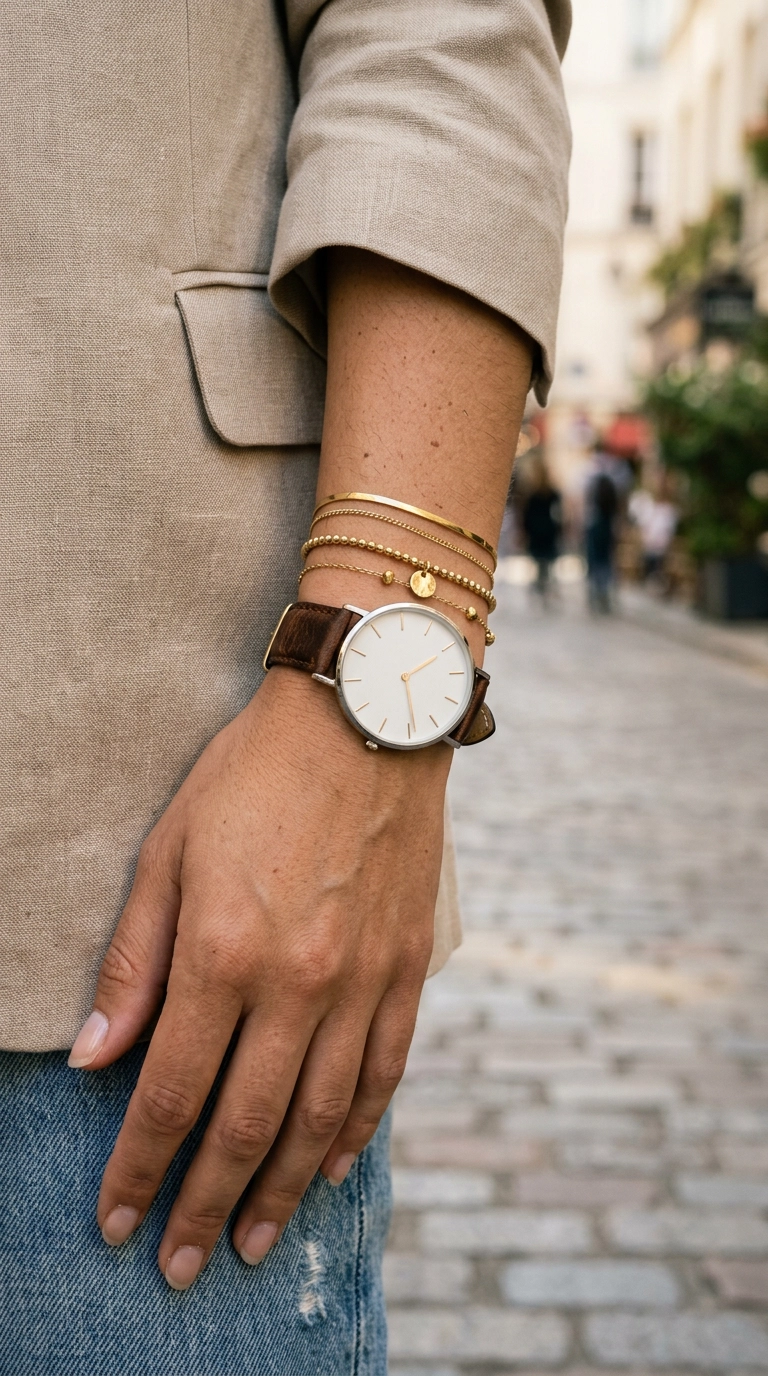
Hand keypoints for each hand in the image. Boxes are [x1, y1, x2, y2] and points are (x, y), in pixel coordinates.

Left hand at [70, 668, 449, 1288]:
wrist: (369, 715)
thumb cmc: (254, 773)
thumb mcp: (169, 849)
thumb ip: (134, 959)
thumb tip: (93, 1054)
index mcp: (223, 951)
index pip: (170, 1092)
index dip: (138, 1168)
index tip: (116, 1218)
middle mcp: (297, 982)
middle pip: (243, 1125)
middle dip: (204, 1205)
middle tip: (181, 1265)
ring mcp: (362, 979)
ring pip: (318, 1116)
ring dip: (279, 1189)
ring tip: (255, 1242)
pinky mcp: (407, 966)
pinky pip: (385, 1070)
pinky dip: (356, 1129)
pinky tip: (329, 1167)